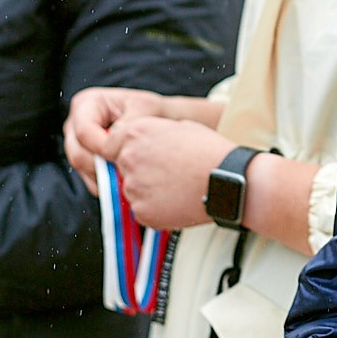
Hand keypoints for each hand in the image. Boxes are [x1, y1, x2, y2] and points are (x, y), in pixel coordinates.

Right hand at [62, 87, 168, 191]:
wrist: (159, 121)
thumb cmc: (152, 111)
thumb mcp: (146, 108)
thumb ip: (130, 122)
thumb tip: (115, 137)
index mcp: (88, 103)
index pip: (83, 131)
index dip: (101, 148)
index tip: (123, 156)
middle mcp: (76, 122)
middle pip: (77, 153)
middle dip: (101, 167)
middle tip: (126, 172)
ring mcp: (77, 142)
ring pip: (81, 168)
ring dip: (104, 177)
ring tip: (128, 176)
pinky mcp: (84, 159)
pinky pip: (88, 178)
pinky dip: (105, 183)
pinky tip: (124, 180)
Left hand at [107, 117, 233, 229]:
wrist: (227, 181)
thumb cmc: (209, 151)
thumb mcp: (179, 126)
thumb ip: (152, 134)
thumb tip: (143, 142)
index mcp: (134, 133)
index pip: (109, 145)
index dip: (125, 152)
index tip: (143, 158)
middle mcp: (128, 159)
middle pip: (121, 168)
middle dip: (138, 171)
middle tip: (167, 174)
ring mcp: (133, 187)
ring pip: (132, 190)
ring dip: (147, 191)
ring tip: (176, 188)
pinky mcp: (142, 211)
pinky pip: (142, 211)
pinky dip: (155, 209)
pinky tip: (177, 201)